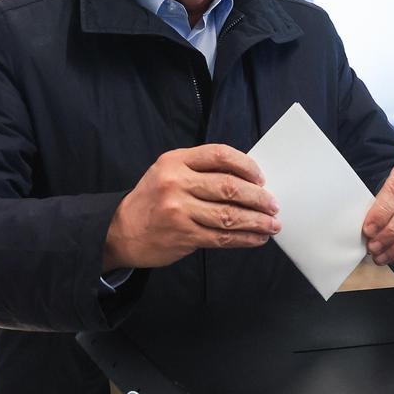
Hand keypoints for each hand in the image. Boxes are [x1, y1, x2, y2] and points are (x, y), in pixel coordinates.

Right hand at [103, 145, 280, 269]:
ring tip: (272, 224)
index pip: (220, 155)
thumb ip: (200, 170)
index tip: (261, 178)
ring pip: (229, 214)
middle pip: (229, 187)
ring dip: (256, 221)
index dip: (246, 166)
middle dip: (258, 197)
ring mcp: (179, 210)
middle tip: (274, 204)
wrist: (119, 231)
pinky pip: (222, 237)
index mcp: (175, 161)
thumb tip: (247, 180)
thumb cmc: (152, 200)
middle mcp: (176, 182)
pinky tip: (256, 238)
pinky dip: (244, 238)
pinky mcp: (183, 235)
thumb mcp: (168, 172)